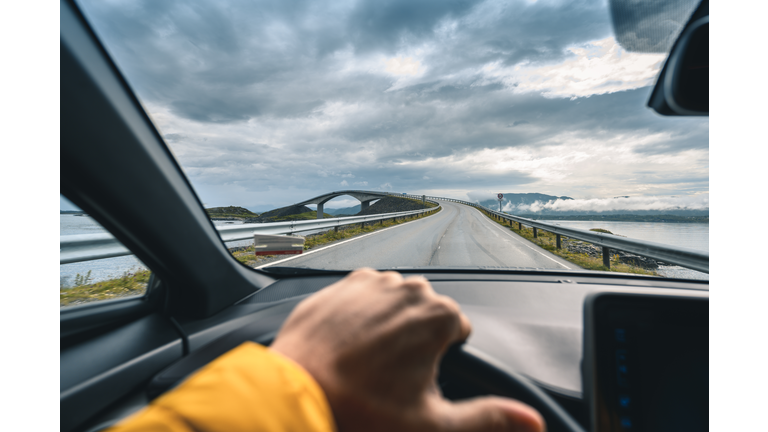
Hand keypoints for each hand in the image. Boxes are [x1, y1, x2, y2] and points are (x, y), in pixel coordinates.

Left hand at [270, 268, 544, 431]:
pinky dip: (361, 312)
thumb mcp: (433, 424)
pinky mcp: (340, 284)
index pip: (457, 329)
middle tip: (391, 374)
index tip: (419, 377)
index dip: (442, 356)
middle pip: (426, 312)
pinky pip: (363, 294)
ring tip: (369, 359)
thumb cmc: (361, 410)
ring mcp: (371, 283)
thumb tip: (532, 421)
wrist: (297, 392)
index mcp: (438, 316)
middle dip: (417, 338)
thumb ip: (488, 418)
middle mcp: (408, 289)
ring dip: (390, 322)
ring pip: (395, 300)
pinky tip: (349, 342)